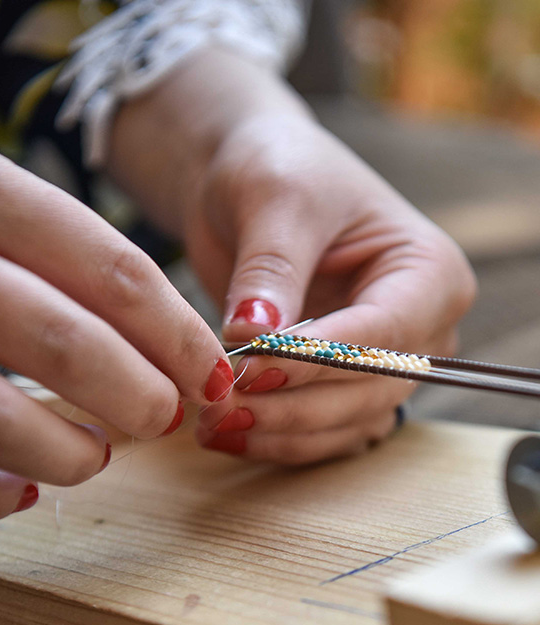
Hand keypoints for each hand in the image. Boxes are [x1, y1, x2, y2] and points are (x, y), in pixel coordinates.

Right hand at [0, 132, 231, 521]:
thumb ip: (62, 259)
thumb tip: (165, 349)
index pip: (110, 268)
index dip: (178, 338)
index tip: (210, 378)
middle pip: (62, 343)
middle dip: (138, 399)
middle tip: (160, 420)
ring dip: (64, 456)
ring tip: (89, 458)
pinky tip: (16, 494)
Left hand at [108, 49, 475, 464]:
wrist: (246, 190)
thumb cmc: (276, 170)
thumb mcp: (275, 200)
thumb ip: (270, 269)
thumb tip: (254, 334)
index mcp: (426, 272)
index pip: (386, 330)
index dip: (321, 357)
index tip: (253, 368)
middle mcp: (417, 327)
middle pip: (370, 390)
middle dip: (295, 406)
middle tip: (223, 406)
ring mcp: (380, 364)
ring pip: (344, 423)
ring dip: (280, 432)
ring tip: (214, 426)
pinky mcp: (337, 386)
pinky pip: (318, 432)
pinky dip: (274, 438)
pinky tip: (224, 433)